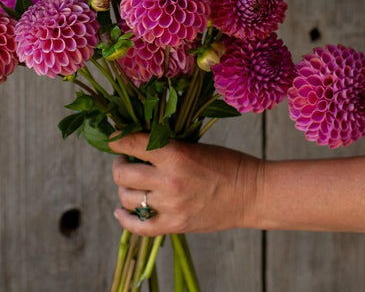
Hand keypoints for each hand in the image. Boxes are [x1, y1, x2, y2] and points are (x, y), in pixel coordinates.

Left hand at [109, 133, 262, 235]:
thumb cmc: (226, 163)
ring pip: (127, 198)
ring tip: (130, 182)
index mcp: (175, 154)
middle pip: (122, 173)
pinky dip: (124, 219)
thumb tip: (135, 142)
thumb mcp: (194, 145)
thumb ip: (165, 146)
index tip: (113, 139)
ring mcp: (171, 206)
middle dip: (119, 164)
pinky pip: (139, 227)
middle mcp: (169, 181)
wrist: (252, 193)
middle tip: (125, 160)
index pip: (132, 144)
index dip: (117, 140)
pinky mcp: (175, 225)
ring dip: (124, 187)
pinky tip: (121, 211)